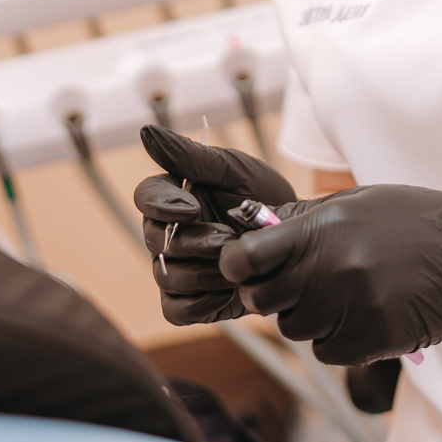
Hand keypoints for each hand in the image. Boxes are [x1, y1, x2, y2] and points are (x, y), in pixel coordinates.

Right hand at [133, 126, 298, 323]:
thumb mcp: (233, 169)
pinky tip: (232, 289)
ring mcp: (176, 270)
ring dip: (203, 273)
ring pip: (166, 277)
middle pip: (155, 242)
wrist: (296, 239)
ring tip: (237, 265)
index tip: (192, 206)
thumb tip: (145, 131)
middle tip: (229, 239)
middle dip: (194, 242)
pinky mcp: (191, 302)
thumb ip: (190, 156)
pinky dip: (202, 302)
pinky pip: (176, 310)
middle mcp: (166, 235)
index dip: (162, 205)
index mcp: (171, 197)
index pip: (145, 197)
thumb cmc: (262, 197)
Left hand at [218, 183, 441, 365]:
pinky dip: (338, 342)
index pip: (245, 257)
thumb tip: (256, 226)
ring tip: (347, 297)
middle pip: (264, 300)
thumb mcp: (359, 202)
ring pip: (296, 329)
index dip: (237, 266)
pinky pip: (327, 353)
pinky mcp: (372, 339)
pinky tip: (366, 318)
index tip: (244, 269)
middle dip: (273, 296)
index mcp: (322, 228)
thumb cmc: (418, 222)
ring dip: (311, 319)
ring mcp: (351, 306)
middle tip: (301, 287)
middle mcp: (330, 267)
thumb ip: (306, 219)